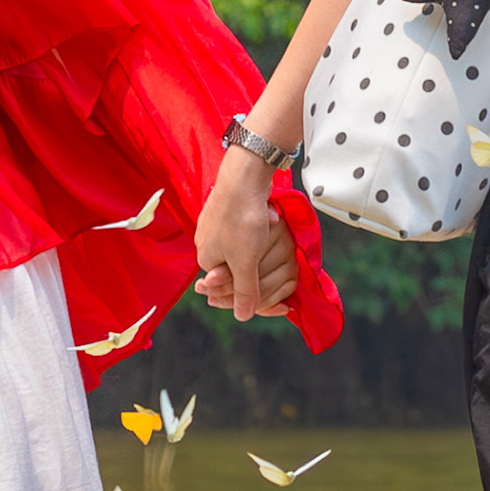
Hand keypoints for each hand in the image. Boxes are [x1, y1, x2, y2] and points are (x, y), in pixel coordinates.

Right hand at [191, 151, 301, 323]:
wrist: (244, 174)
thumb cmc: (241, 219)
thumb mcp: (244, 261)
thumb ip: (243, 290)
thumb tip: (242, 316)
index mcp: (206, 260)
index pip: (228, 288)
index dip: (253, 294)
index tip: (278, 298)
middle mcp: (207, 244)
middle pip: (237, 270)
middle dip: (260, 268)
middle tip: (283, 267)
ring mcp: (216, 227)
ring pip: (245, 250)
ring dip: (262, 248)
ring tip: (271, 233)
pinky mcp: (229, 212)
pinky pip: (247, 231)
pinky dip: (261, 232)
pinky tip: (269, 223)